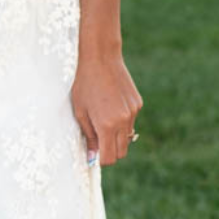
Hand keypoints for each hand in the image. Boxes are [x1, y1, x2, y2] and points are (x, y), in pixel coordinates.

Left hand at [71, 45, 141, 166]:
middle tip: (98, 140)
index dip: (101, 160)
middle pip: (122, 152)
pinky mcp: (138, 104)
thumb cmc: (85, 84)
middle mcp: (123, 121)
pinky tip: (111, 105)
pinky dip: (122, 121)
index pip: (110, 158)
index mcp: (107, 125)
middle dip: (110, 151)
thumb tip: (92, 157)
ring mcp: (133, 112)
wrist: (101, 58)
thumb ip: (88, 136)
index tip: (94, 154)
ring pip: (127, 137)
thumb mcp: (80, 112)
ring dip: (116, 135)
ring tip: (103, 118)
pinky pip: (130, 121)